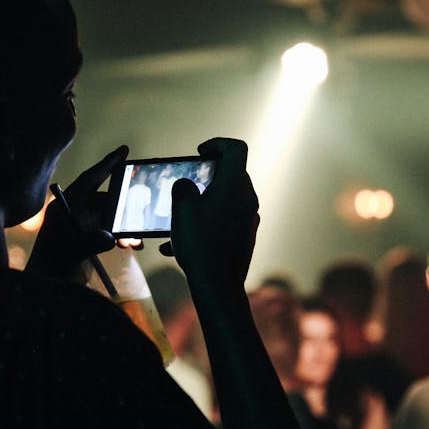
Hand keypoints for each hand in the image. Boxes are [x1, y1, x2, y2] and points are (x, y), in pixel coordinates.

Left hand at [25, 145, 128, 281]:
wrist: (46, 289)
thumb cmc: (50, 270)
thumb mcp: (68, 254)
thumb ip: (89, 243)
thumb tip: (111, 238)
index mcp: (65, 208)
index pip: (88, 180)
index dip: (106, 165)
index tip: (124, 151)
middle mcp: (74, 214)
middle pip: (104, 199)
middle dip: (125, 206)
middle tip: (143, 209)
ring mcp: (82, 228)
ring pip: (111, 218)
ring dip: (126, 226)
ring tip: (137, 239)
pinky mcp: (89, 241)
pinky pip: (111, 232)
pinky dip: (123, 237)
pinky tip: (133, 245)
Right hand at [167, 137, 258, 291]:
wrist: (218, 284)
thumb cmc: (200, 244)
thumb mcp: (182, 209)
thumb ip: (183, 188)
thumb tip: (186, 185)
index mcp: (235, 185)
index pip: (236, 149)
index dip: (217, 144)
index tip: (200, 153)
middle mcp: (247, 198)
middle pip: (231, 174)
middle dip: (206, 176)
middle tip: (187, 183)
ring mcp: (249, 218)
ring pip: (226, 199)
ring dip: (203, 202)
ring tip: (179, 218)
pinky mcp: (246, 236)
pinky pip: (226, 220)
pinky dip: (207, 223)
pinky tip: (180, 243)